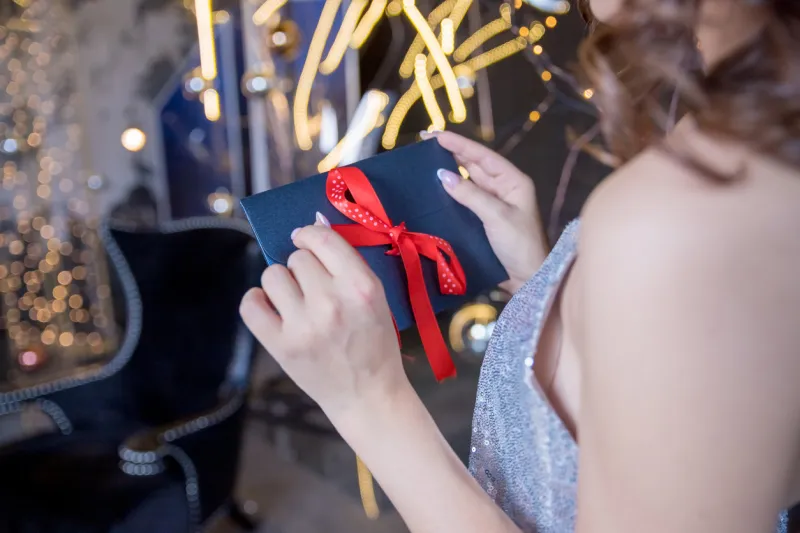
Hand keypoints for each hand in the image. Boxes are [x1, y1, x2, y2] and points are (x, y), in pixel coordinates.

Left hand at [239, 214, 407, 418]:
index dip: (309, 234)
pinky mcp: (281, 346)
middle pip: (297, 257)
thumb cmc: (375, 342)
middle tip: (314, 290)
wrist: (368, 395)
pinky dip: (256, 301)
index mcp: (361, 287)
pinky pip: (250, 304)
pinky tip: (270, 307)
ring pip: (272, 275)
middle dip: (303, 268)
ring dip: (281, 283)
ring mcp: (303, 326)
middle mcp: (331, 303)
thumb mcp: (376, 297)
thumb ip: (346, 263)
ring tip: (295, 301)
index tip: (304, 240)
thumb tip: (312, 225)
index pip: (322, 238)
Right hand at [423, 131, 547, 293]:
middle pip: (475, 165)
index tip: (436, 135)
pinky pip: (466, 199)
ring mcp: (495, 204)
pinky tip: (437, 188)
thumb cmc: (520, 245)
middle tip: (426, 143)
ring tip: (428, 160)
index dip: (460, 144)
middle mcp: (505, 189)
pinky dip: (452, 192)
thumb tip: (442, 175)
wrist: (529, 279)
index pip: (483, 156)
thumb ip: (470, 195)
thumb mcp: (496, 217)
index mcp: (514, 182)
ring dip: (450, 171)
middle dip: (452, 153)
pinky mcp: (486, 219)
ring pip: (469, 181)